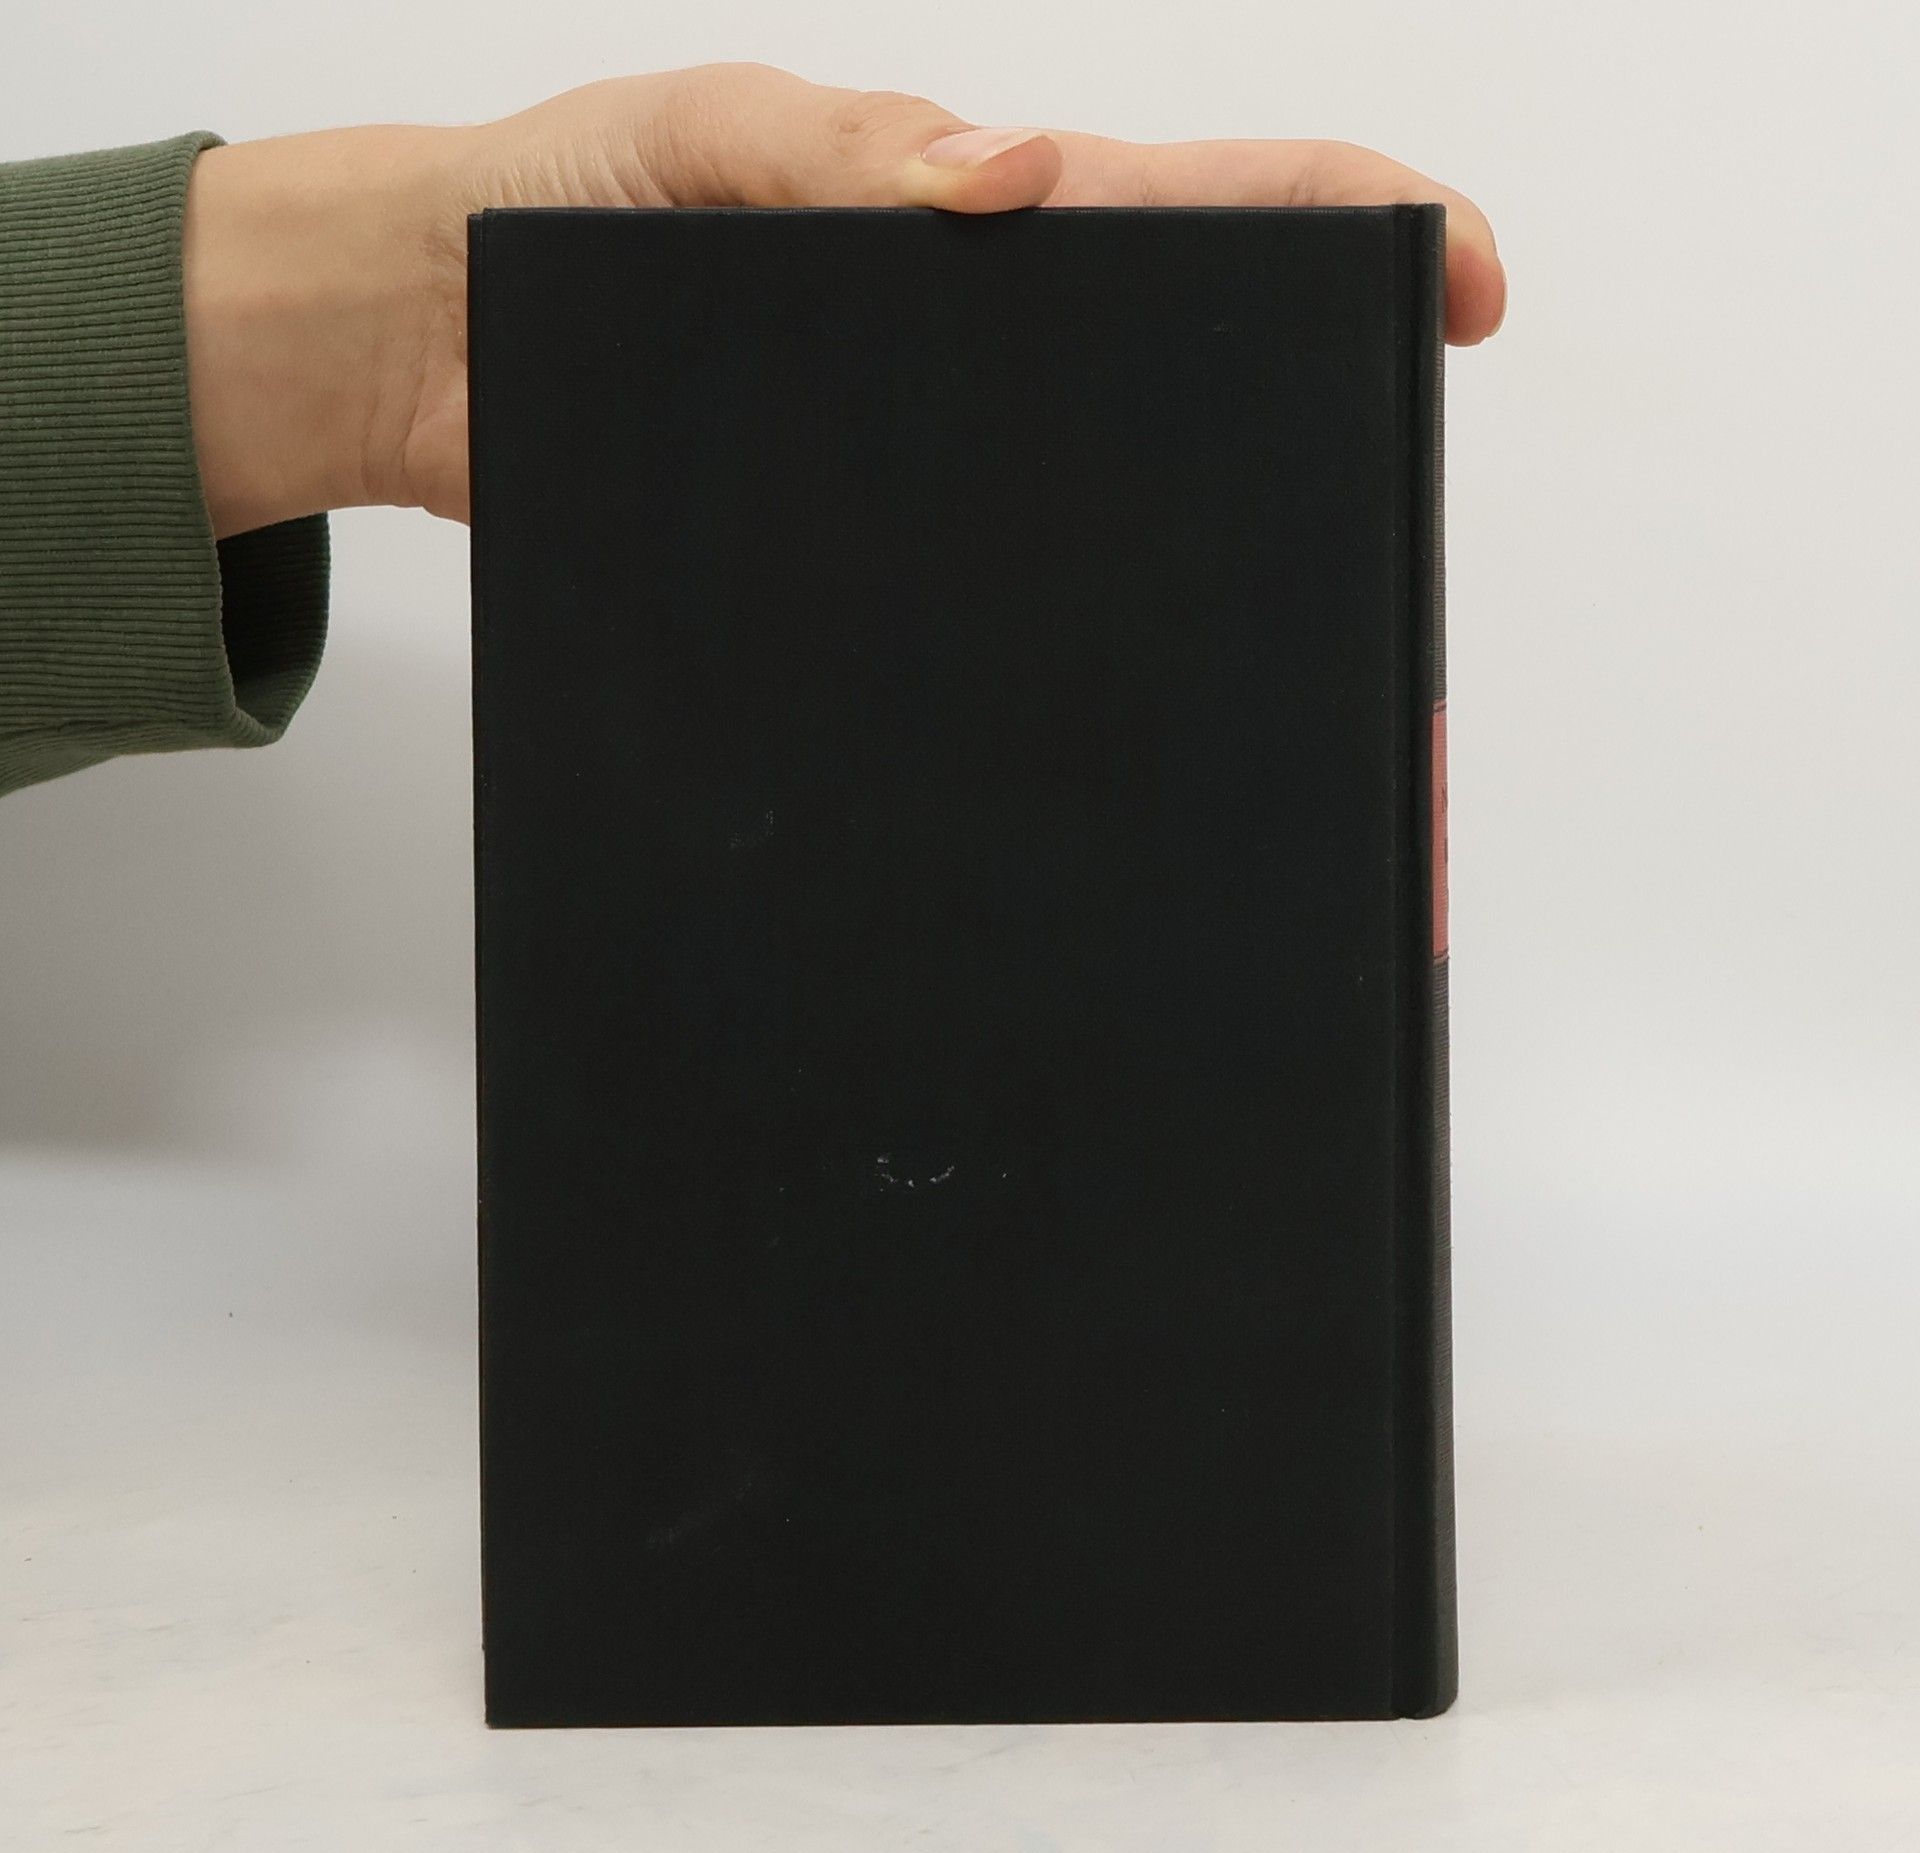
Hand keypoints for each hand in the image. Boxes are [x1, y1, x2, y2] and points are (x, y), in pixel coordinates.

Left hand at [183, 65, 1504, 537]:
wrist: (433, 344)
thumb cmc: (557, 211)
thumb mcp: (707, 138)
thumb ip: (844, 154)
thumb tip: (996, 185)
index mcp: (965, 217)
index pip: (1188, 204)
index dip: (1337, 215)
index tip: (1454, 266)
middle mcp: (969, 354)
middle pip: (1183, 368)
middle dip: (1313, 409)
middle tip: (1404, 471)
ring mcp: (925, 461)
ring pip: (1095, 500)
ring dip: (1196, 557)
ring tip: (1295, 622)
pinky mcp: (859, 554)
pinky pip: (976, 590)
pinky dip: (1047, 633)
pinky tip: (1092, 684)